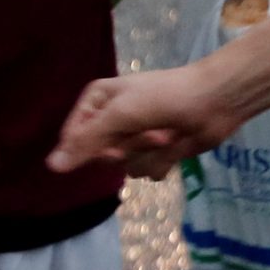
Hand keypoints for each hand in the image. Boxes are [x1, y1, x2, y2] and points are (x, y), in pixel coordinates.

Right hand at [46, 64, 239, 180]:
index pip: (74, 137)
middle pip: (100, 156)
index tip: (112, 146)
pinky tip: (177, 146)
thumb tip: (51, 167)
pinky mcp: (156, 153)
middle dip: (127, 147)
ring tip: (169, 135)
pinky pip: (146, 172)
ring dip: (148, 155)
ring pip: (125, 167)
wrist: (217, 100)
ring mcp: (135, 138)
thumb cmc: (166, 97)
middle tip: (149, 133)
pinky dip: (164, 162)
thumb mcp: (121, 115)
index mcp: (97, 102)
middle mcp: (113, 120)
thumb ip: (86, 142)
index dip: (91, 147)